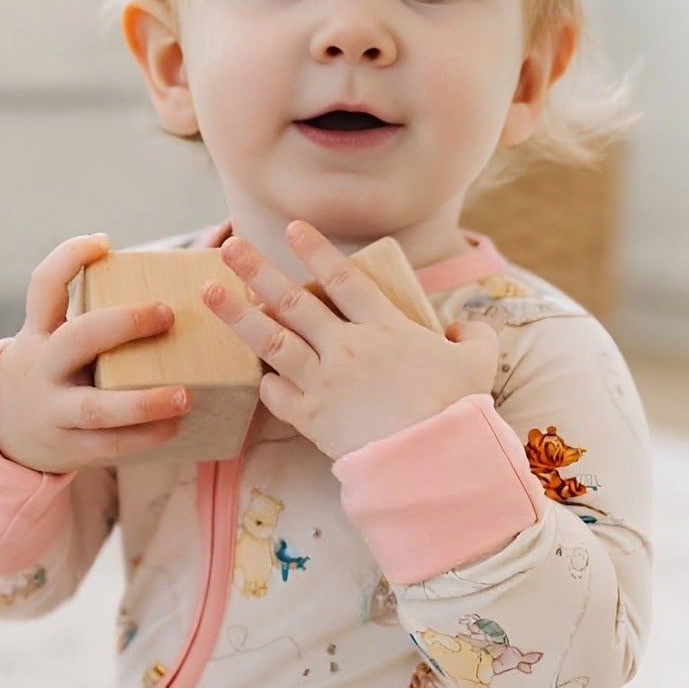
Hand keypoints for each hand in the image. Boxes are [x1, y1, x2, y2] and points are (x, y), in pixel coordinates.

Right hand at [0, 234, 190, 472]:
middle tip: (167, 314)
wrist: (7, 433)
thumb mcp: (53, 340)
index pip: (43, 286)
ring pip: (95, 407)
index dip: (68, 259)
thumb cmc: (54, 373)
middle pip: (77, 339)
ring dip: (143, 402)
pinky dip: (143, 436)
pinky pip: (108, 443)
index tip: (103, 242)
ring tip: (184, 395)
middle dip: (123, 324)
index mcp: (39, 333)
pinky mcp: (67, 446)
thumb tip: (170, 286)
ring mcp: (53, 409)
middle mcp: (42, 367)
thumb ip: (92, 319)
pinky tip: (172, 426)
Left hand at [202, 219, 498, 459]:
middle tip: (229, 248)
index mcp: (384, 328)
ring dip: (236, 315)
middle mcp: (346, 348)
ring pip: (271, 341)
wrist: (430, 460)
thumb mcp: (479, 365)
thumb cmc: (457, 410)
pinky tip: (260, 374)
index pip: (343, 279)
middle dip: (258, 271)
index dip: (317, 250)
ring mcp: (324, 382)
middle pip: (293, 301)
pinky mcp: (312, 419)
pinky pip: (277, 394)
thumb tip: (465, 328)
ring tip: (209, 293)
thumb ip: (475, 337)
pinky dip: (266, 382)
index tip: (292, 227)